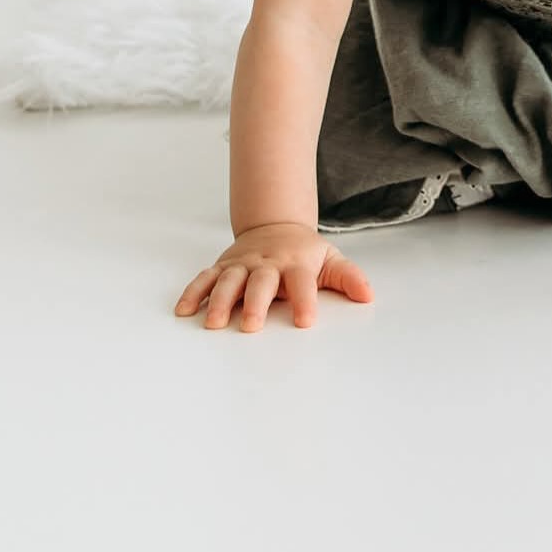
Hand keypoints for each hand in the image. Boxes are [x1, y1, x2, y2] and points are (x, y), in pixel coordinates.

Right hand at [175, 222, 373, 331]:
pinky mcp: (223, 266)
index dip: (305, 300)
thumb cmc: (304, 253)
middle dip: (255, 302)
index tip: (306, 321)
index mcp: (296, 263)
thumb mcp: (330, 259)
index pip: (302, 281)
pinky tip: (183, 311)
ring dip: (219, 300)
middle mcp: (267, 263)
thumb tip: (368, 295)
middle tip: (251, 326)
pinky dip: (193, 292)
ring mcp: (242, 264)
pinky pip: (205, 278)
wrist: (276, 226)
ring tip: (212, 323)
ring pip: (229, 280)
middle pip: (260, 282)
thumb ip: (348, 277)